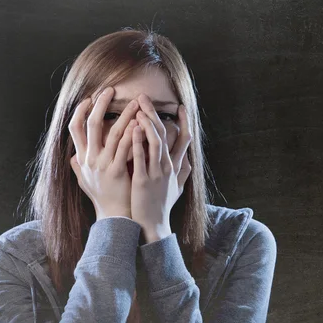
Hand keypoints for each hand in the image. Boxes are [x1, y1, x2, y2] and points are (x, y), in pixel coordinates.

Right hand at [69, 86, 140, 220]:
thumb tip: (73, 157)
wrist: (114, 217)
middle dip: (100, 104)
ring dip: (124, 115)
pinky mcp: (116, 171)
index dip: (80, 111)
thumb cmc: (102, 198)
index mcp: (82, 159)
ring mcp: (102, 165)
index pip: (74, 128)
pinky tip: (139, 123)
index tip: (89, 98)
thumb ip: (78, 168)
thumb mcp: (85, 183)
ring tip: (135, 103)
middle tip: (110, 90)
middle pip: (91, 124)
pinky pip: (125, 147)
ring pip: (112, 133)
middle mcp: (89, 160)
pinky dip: (131, 133)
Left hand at [130, 94, 192, 241]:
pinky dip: (138, 142)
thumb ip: (182, 173)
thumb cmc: (162, 206)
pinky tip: (133, 129)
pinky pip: (142, 158)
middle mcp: (169, 167)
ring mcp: (157, 173)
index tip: (181, 107)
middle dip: (154, 114)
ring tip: (138, 108)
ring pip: (155, 142)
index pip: (185, 139)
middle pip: (165, 134)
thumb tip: (189, 162)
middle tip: (144, 97)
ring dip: (147, 123)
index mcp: (176, 167)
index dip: (184, 122)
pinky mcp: (144, 181)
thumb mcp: (177, 188)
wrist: (153, 226)